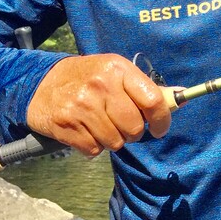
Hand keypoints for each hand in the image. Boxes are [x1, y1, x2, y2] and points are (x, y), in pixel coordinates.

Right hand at [27, 54, 172, 155]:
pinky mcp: (65, 125)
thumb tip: (180, 98)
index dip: (162, 119)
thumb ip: (146, 87)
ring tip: (101, 126)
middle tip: (122, 125)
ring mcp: (81, 105)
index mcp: (118, 69)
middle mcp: (100, 85)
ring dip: (112, 140)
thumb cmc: (87, 77)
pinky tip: (85, 131)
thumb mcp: (116, 72)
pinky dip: (93, 146)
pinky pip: (94, 150)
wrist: (40, 82)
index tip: (159, 128)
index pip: (152, 100)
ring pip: (115, 142)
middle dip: (133, 132)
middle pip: (134, 127)